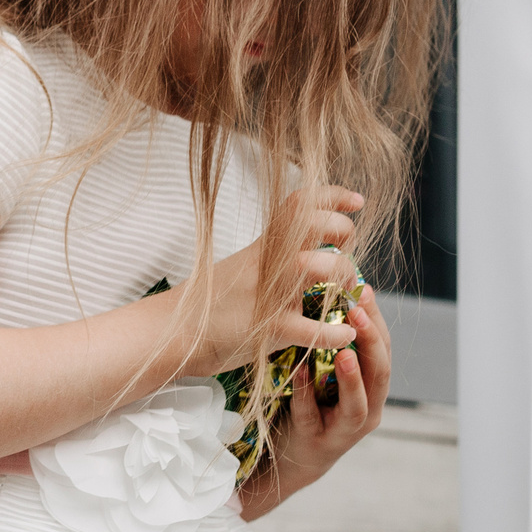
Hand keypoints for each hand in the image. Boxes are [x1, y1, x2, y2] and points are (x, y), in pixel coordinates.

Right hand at [170, 187, 364, 378]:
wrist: (174, 330)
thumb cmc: (212, 303)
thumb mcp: (243, 267)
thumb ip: (275, 258)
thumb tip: (311, 254)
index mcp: (264, 246)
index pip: (300, 204)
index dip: (333, 196)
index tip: (356, 201)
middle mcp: (269, 262)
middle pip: (316, 224)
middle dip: (343, 233)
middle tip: (346, 254)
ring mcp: (270, 293)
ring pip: (322, 267)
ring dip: (345, 278)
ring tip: (345, 295)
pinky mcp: (270, 327)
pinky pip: (314, 328)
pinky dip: (335, 333)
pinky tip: (342, 335)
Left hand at [239, 282, 392, 517]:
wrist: (293, 458)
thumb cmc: (313, 405)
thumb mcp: (329, 374)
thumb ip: (335, 344)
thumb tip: (336, 293)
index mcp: (373, 388)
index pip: (383, 350)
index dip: (376, 321)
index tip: (364, 290)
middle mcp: (368, 410)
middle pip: (379, 374)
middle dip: (370, 342)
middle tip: (356, 312)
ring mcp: (344, 430)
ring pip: (357, 405)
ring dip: (352, 377)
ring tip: (344, 351)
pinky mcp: (317, 442)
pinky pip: (312, 417)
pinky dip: (305, 395)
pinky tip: (297, 373)